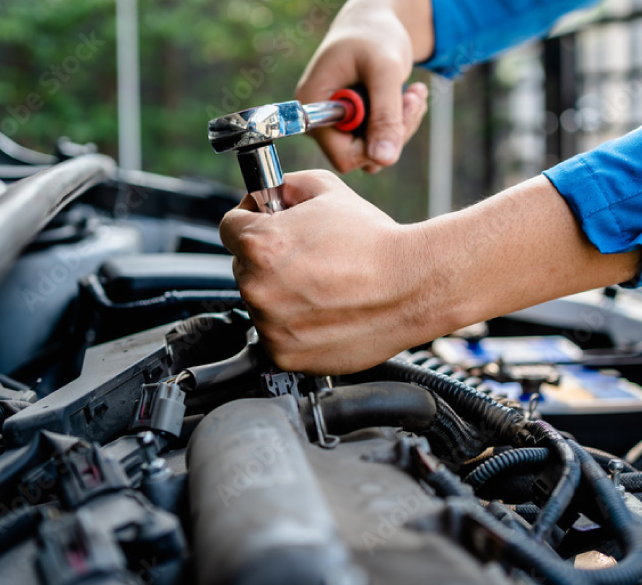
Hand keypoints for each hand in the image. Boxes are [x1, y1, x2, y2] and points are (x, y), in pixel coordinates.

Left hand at [219, 171, 433, 373]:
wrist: (412, 285)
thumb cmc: (374, 240)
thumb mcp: (326, 190)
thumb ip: (286, 185)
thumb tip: (271, 192)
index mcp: (258, 244)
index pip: (229, 226)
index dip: (252, 219)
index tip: (269, 223)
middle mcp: (257, 287)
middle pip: (244, 266)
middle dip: (268, 259)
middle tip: (308, 258)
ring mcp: (270, 326)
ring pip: (261, 303)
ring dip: (281, 294)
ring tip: (323, 285)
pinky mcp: (285, 355)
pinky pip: (277, 336)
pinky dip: (295, 326)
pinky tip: (325, 310)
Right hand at [296, 0, 433, 173]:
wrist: (374, 24)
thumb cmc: (374, 37)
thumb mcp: (384, 70)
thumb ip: (386, 115)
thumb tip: (385, 159)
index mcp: (313, 108)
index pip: (343, 155)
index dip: (375, 144)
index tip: (398, 111)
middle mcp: (320, 122)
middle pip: (362, 155)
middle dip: (395, 130)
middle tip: (414, 97)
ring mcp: (337, 125)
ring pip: (376, 150)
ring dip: (403, 125)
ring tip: (414, 93)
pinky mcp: (354, 125)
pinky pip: (381, 141)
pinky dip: (402, 122)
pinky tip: (411, 96)